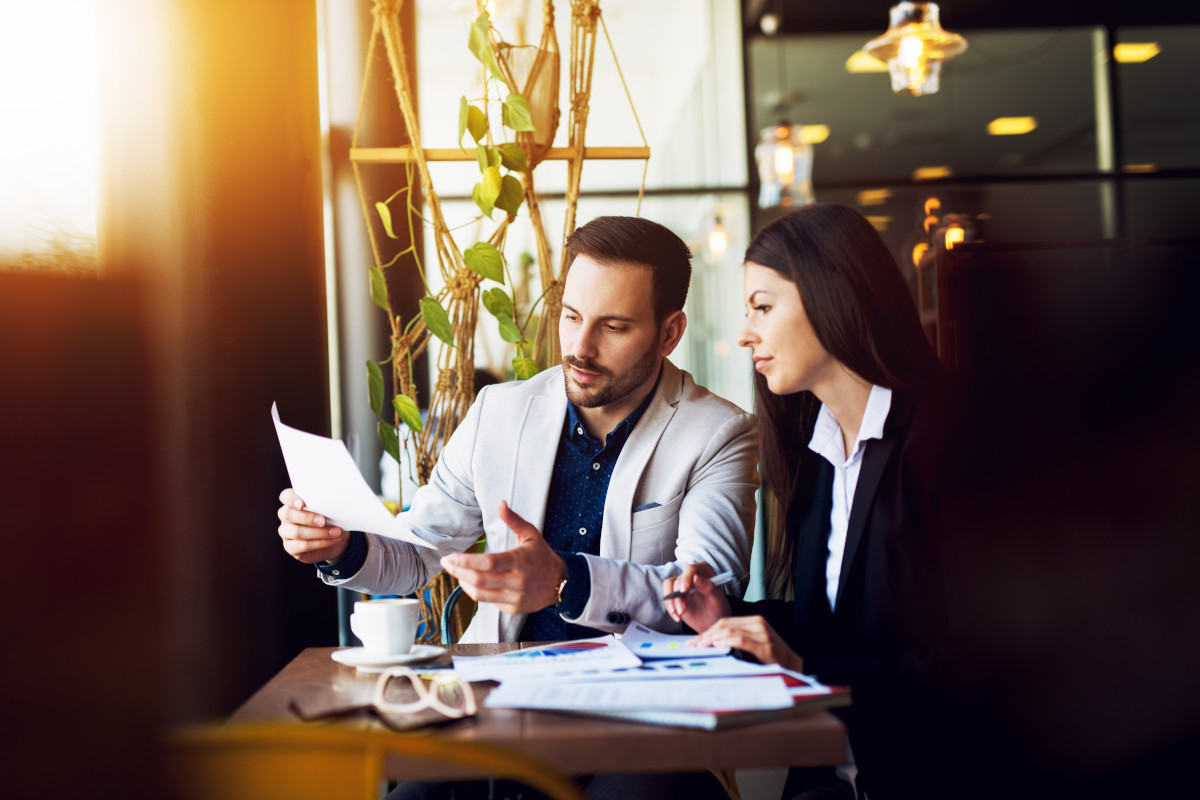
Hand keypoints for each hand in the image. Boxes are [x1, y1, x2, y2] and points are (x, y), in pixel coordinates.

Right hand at [276, 488, 348, 564]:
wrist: (334, 538)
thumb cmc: (330, 518)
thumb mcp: (330, 509)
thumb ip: (326, 504)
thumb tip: (333, 502)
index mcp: (292, 501)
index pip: (285, 496)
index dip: (291, 499)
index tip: (302, 504)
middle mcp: (286, 516)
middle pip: (288, 515)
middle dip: (307, 518)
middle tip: (324, 521)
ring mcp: (286, 532)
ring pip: (296, 532)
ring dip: (319, 533)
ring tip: (336, 532)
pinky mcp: (290, 547)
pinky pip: (303, 545)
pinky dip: (320, 543)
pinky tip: (332, 540)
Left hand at [439, 501, 565, 615]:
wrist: (561, 583)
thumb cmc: (541, 555)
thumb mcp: (530, 534)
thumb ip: (513, 520)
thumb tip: (500, 503)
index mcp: (520, 560)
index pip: (488, 563)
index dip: (466, 561)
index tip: (450, 556)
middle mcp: (517, 581)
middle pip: (479, 579)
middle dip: (458, 571)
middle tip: (447, 563)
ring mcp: (514, 597)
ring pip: (480, 594)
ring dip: (464, 582)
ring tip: (457, 572)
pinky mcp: (513, 609)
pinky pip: (488, 601)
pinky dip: (476, 591)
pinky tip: (472, 581)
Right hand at [663, 562, 730, 632]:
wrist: (713, 621)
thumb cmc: (718, 607)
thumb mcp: (718, 598)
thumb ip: (709, 587)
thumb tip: (696, 578)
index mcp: (703, 570)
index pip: (691, 569)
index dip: (686, 578)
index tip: (684, 590)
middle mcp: (691, 575)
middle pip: (678, 580)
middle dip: (678, 597)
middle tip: (682, 610)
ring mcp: (682, 585)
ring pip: (669, 587)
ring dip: (671, 601)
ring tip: (679, 614)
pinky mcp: (676, 595)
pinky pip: (668, 597)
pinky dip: (670, 607)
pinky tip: (677, 617)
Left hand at [690, 615, 803, 671]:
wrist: (796, 667)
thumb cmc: (773, 659)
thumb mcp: (754, 645)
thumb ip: (738, 641)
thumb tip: (712, 645)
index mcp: (755, 622)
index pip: (725, 622)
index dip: (708, 631)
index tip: (695, 641)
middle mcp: (759, 624)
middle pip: (725, 625)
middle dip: (706, 635)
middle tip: (693, 645)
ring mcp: (763, 633)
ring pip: (730, 630)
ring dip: (712, 639)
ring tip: (701, 647)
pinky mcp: (766, 646)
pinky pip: (740, 640)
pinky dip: (726, 642)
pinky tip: (716, 646)